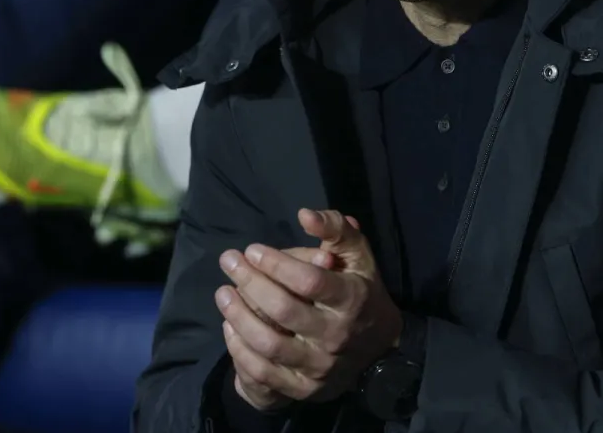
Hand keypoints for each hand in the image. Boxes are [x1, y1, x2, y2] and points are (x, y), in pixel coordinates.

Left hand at [215, 209, 402, 408]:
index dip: (276, 263)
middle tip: (228, 261)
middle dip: (250, 283)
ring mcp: (319, 366)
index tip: (252, 249)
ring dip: (239, 317)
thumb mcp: (359, 256)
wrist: (380, 350)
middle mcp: (336, 335)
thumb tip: (305, 214)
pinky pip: (264, 373)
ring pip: (269, 344)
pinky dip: (240, 350)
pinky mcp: (303, 388)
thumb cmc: (362, 292)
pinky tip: (229, 326)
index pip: (309, 281)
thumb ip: (336, 230)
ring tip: (223, 293)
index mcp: (352, 300)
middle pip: (284, 311)